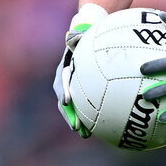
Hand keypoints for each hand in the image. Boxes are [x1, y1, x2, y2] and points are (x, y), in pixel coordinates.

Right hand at [53, 3, 107, 137]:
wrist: (86, 33)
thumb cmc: (87, 30)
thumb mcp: (84, 30)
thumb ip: (80, 34)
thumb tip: (77, 31)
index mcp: (65, 66)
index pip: (62, 80)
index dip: (64, 91)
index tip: (67, 101)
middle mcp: (66, 79)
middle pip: (65, 100)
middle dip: (70, 115)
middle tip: (78, 128)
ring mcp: (73, 86)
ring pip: (74, 107)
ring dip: (78, 121)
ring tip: (86, 134)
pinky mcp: (82, 91)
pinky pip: (85, 105)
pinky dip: (90, 116)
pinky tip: (103, 127)